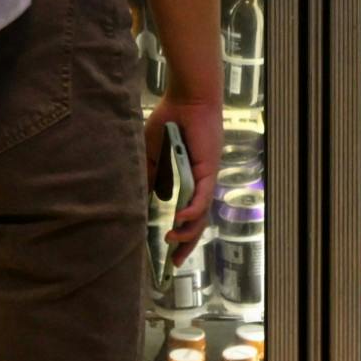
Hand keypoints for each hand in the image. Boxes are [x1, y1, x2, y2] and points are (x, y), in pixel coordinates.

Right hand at [144, 91, 220, 264]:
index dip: (181, 234)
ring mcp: (205, 177)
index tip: (169, 253)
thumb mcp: (154, 153)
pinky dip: (193, 209)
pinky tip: (181, 220)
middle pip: (198, 221)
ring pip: (201, 213)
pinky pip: (202, 196)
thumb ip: (153, 175)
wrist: (187, 97)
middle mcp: (200, 183)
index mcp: (189, 180)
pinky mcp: (207, 169)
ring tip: (172, 241)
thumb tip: (152, 199)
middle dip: (187, 243)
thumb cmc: (171, 120)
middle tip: (175, 262)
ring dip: (188, 230)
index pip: (188, 214)